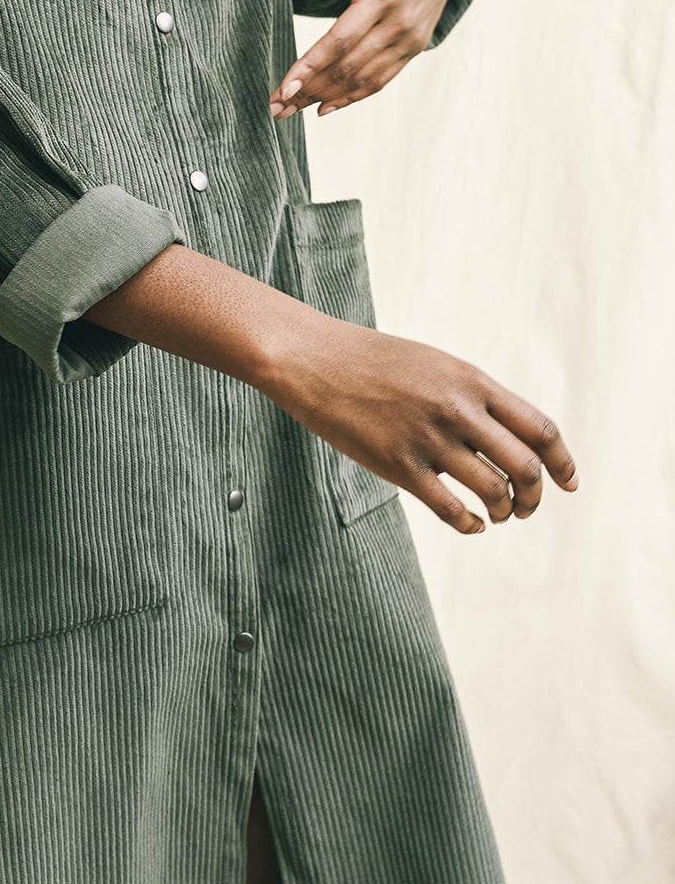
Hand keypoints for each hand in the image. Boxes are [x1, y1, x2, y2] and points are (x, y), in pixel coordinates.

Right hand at [261, 307, 579, 533]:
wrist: (314, 360)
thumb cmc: (374, 362)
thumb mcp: (436, 365)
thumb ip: (473, 396)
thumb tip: (508, 434)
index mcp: (473, 381)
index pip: (541, 429)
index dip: (563, 463)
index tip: (569, 484)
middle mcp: (458, 410)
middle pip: (525, 466)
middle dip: (536, 496)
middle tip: (528, 507)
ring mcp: (428, 439)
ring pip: (493, 491)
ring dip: (505, 512)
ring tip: (498, 515)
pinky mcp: (398, 466)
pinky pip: (451, 509)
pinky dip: (471, 524)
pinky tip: (472, 524)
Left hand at [270, 0, 467, 118]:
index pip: (340, 40)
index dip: (310, 66)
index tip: (284, 87)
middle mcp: (400, 23)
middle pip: (347, 67)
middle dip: (308, 90)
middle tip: (275, 108)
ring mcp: (409, 38)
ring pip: (362, 79)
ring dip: (324, 98)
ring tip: (291, 110)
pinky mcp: (414, 45)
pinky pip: (382, 79)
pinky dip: (353, 97)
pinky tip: (326, 107)